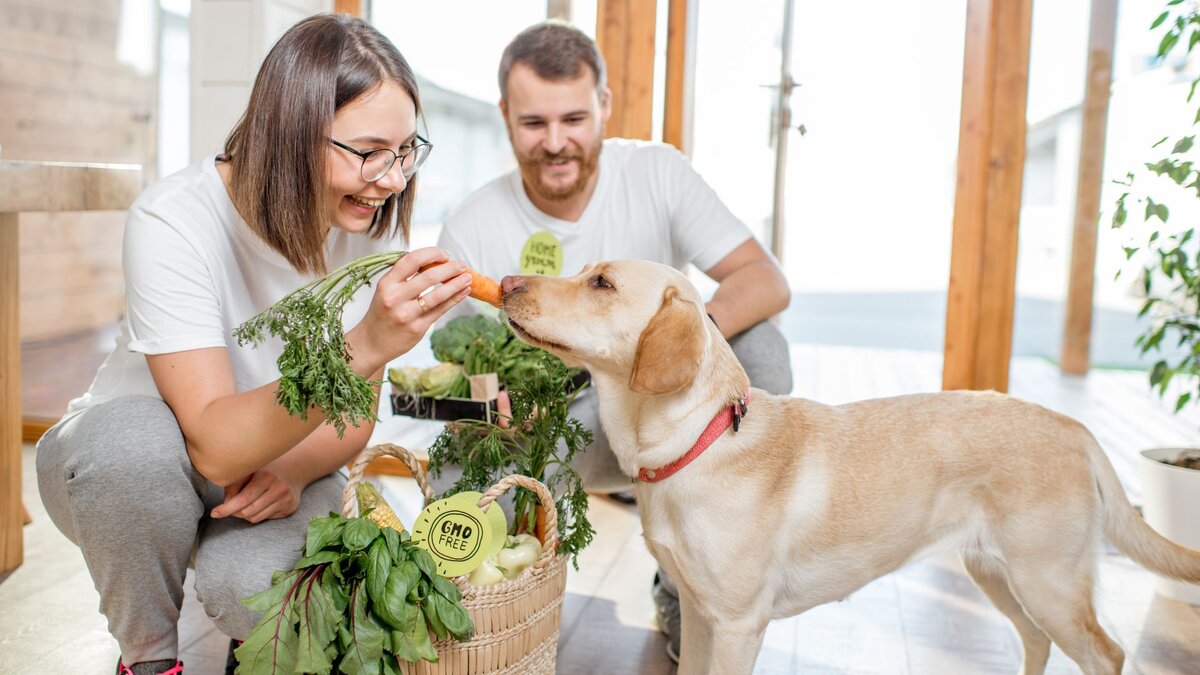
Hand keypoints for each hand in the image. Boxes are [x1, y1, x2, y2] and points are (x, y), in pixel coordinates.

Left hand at [211, 465, 301, 522]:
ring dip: (246, 514)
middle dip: (235, 512)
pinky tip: (262, 503)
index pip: (243, 499)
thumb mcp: (248, 471)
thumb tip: (226, 504)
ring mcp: (286, 500)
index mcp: (266, 477)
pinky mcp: (290, 508)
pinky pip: (265, 519)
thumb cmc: (265, 471)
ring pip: (255, 518)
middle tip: (232, 506)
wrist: (294, 470)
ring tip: (248, 503)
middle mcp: (278, 488)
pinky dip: (258, 514)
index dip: (227, 508)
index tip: (215, 513)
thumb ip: (233, 486)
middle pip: (247, 512)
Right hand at [347, 247, 472, 372]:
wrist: (372, 343)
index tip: (445, 254)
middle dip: (450, 268)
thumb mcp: (386, 290)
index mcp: (386, 283)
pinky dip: (455, 299)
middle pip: (429, 276)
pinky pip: (440, 310)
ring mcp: (406, 314)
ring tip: (468, 277)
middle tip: (462, 264)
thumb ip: (406, 276)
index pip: (412, 260)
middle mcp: (395, 297)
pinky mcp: (417, 328)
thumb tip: (436, 261)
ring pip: (438, 295)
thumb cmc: (382, 312)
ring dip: (456, 284)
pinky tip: (463, 292)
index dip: (432, 254)